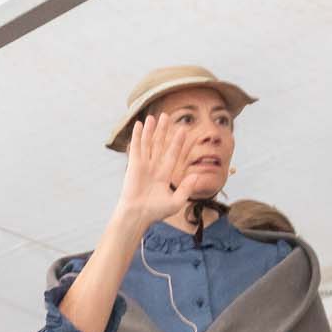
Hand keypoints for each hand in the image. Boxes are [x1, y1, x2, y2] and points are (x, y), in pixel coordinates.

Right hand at [114, 113, 200, 236]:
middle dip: (163, 131)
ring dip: (151, 130)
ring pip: (148, 143)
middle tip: (167, 116)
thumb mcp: (176, 201)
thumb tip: (197, 175)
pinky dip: (138, 135)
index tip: (183, 130)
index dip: (178, 142)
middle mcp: (153, 168)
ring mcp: (143, 165)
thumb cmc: (156, 212)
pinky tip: (140, 124)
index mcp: (164, 175)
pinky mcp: (134, 165)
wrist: (138, 215)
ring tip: (153, 116)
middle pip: (160, 145)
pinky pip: (137, 147)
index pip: (172, 154)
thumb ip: (186, 188)